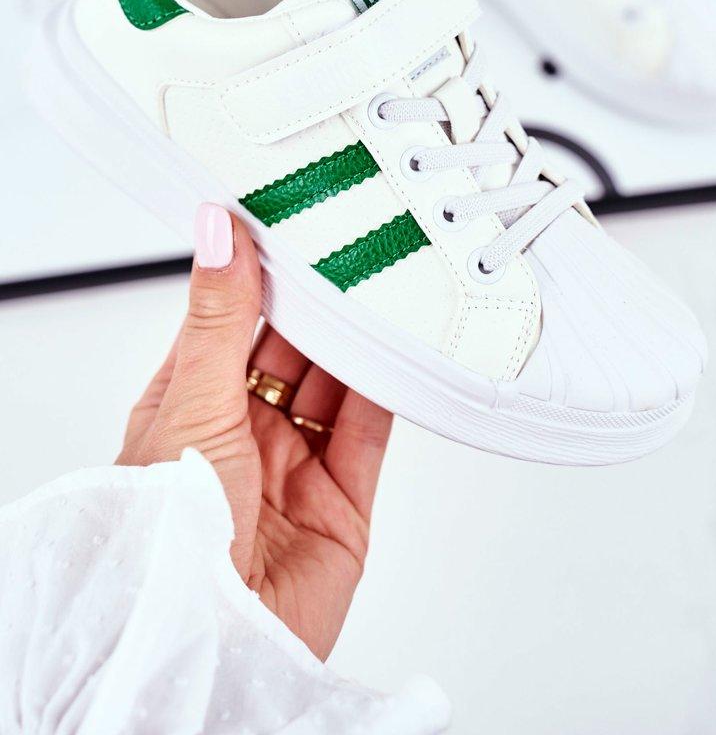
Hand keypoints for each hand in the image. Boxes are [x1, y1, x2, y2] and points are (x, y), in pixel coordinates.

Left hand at [117, 203, 391, 659]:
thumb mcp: (190, 404)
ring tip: (381, 283)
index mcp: (190, 403)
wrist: (211, 643)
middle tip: (348, 244)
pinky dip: (389, 386)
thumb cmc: (167, 535)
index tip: (288, 221)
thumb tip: (217, 232)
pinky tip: (398, 347)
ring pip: (335, 381)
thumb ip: (219, 317)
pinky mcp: (342, 499)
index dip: (258, 271)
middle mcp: (241, 430)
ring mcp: (294, 464)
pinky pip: (371, 427)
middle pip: (290, 346)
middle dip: (317, 301)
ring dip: (355, 338)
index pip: (230, 318)